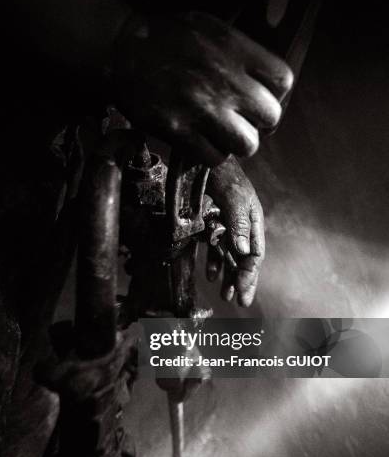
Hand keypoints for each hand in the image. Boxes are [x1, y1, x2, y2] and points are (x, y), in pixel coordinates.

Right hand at [108, 12, 292, 164]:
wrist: (120, 49)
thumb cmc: (167, 37)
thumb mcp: (212, 28)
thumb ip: (242, 53)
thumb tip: (265, 83)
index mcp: (235, 50)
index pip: (283, 81)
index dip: (276, 94)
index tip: (261, 98)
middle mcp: (224, 80)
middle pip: (270, 117)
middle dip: (259, 123)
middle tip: (243, 121)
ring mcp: (201, 108)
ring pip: (246, 144)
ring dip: (236, 143)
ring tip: (221, 133)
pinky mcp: (178, 131)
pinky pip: (213, 158)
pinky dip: (210, 154)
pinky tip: (200, 141)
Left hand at [206, 156, 264, 306]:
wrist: (202, 155)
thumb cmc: (223, 174)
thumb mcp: (233, 199)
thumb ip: (238, 225)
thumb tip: (242, 253)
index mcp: (253, 221)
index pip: (254, 255)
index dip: (249, 275)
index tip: (243, 294)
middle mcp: (241, 225)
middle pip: (244, 258)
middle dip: (242, 280)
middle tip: (240, 301)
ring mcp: (226, 223)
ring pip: (229, 255)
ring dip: (227, 274)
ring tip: (224, 293)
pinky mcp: (211, 221)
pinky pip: (215, 246)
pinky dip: (213, 260)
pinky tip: (210, 273)